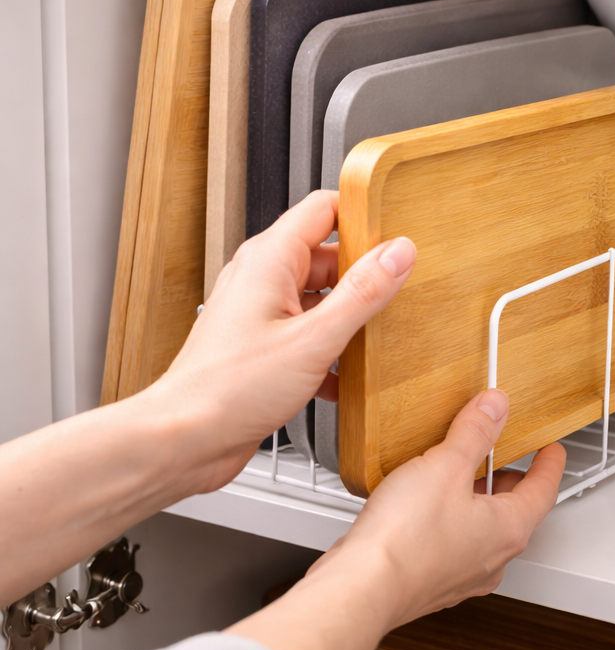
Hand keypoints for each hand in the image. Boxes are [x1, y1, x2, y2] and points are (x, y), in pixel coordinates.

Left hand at [163, 190, 416, 490]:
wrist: (182, 441)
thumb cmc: (228, 390)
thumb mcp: (313, 339)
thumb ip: (362, 293)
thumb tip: (397, 253)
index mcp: (270, 260)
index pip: (325, 208)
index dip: (363, 216)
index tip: (396, 235)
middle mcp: (262, 278)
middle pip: (328, 256)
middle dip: (363, 274)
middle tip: (397, 292)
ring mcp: (261, 311)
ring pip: (320, 297)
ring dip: (349, 315)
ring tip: (377, 335)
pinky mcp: (263, 345)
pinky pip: (308, 331)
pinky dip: (330, 348)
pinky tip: (347, 376)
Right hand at [230, 388, 564, 649]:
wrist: (361, 589)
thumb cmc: (405, 538)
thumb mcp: (445, 466)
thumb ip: (474, 432)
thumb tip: (495, 408)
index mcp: (507, 529)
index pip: (544, 491)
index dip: (549, 464)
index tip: (552, 449)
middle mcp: (491, 558)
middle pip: (514, 510)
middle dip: (506, 479)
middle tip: (499, 455)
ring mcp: (461, 575)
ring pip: (481, 529)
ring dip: (475, 500)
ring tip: (455, 474)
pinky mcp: (431, 581)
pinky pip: (452, 544)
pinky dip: (449, 520)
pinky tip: (424, 506)